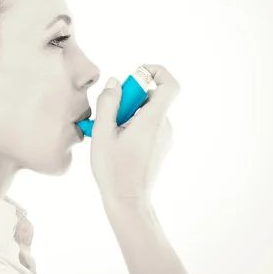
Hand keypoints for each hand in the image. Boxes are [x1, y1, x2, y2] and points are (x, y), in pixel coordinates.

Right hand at [90, 64, 179, 205]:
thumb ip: (108, 103)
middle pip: (152, 98)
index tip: (137, 74)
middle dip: (129, 99)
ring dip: (128, 115)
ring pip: (148, 113)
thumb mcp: (103, 133)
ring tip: (109, 134)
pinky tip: (116, 143)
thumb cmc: (114, 170)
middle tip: (109, 115)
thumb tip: (115, 83)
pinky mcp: (160, 147)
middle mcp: (164, 126)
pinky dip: (132, 126)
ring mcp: (164, 138)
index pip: (170, 85)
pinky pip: (148, 126)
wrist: (128, 201)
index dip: (156, 72)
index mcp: (153, 120)